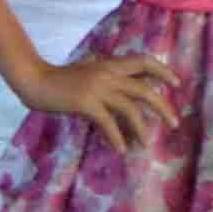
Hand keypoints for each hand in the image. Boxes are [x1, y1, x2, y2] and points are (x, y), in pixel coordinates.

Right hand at [39, 49, 179, 148]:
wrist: (35, 81)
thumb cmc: (60, 79)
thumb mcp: (87, 70)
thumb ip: (106, 73)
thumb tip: (124, 89)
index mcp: (110, 64)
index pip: (144, 61)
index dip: (163, 71)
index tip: (177, 84)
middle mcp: (107, 73)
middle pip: (144, 89)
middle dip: (163, 107)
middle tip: (174, 123)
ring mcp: (97, 88)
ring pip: (130, 108)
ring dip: (141, 128)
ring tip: (146, 144)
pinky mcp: (86, 102)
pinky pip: (108, 123)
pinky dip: (116, 138)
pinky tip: (121, 150)